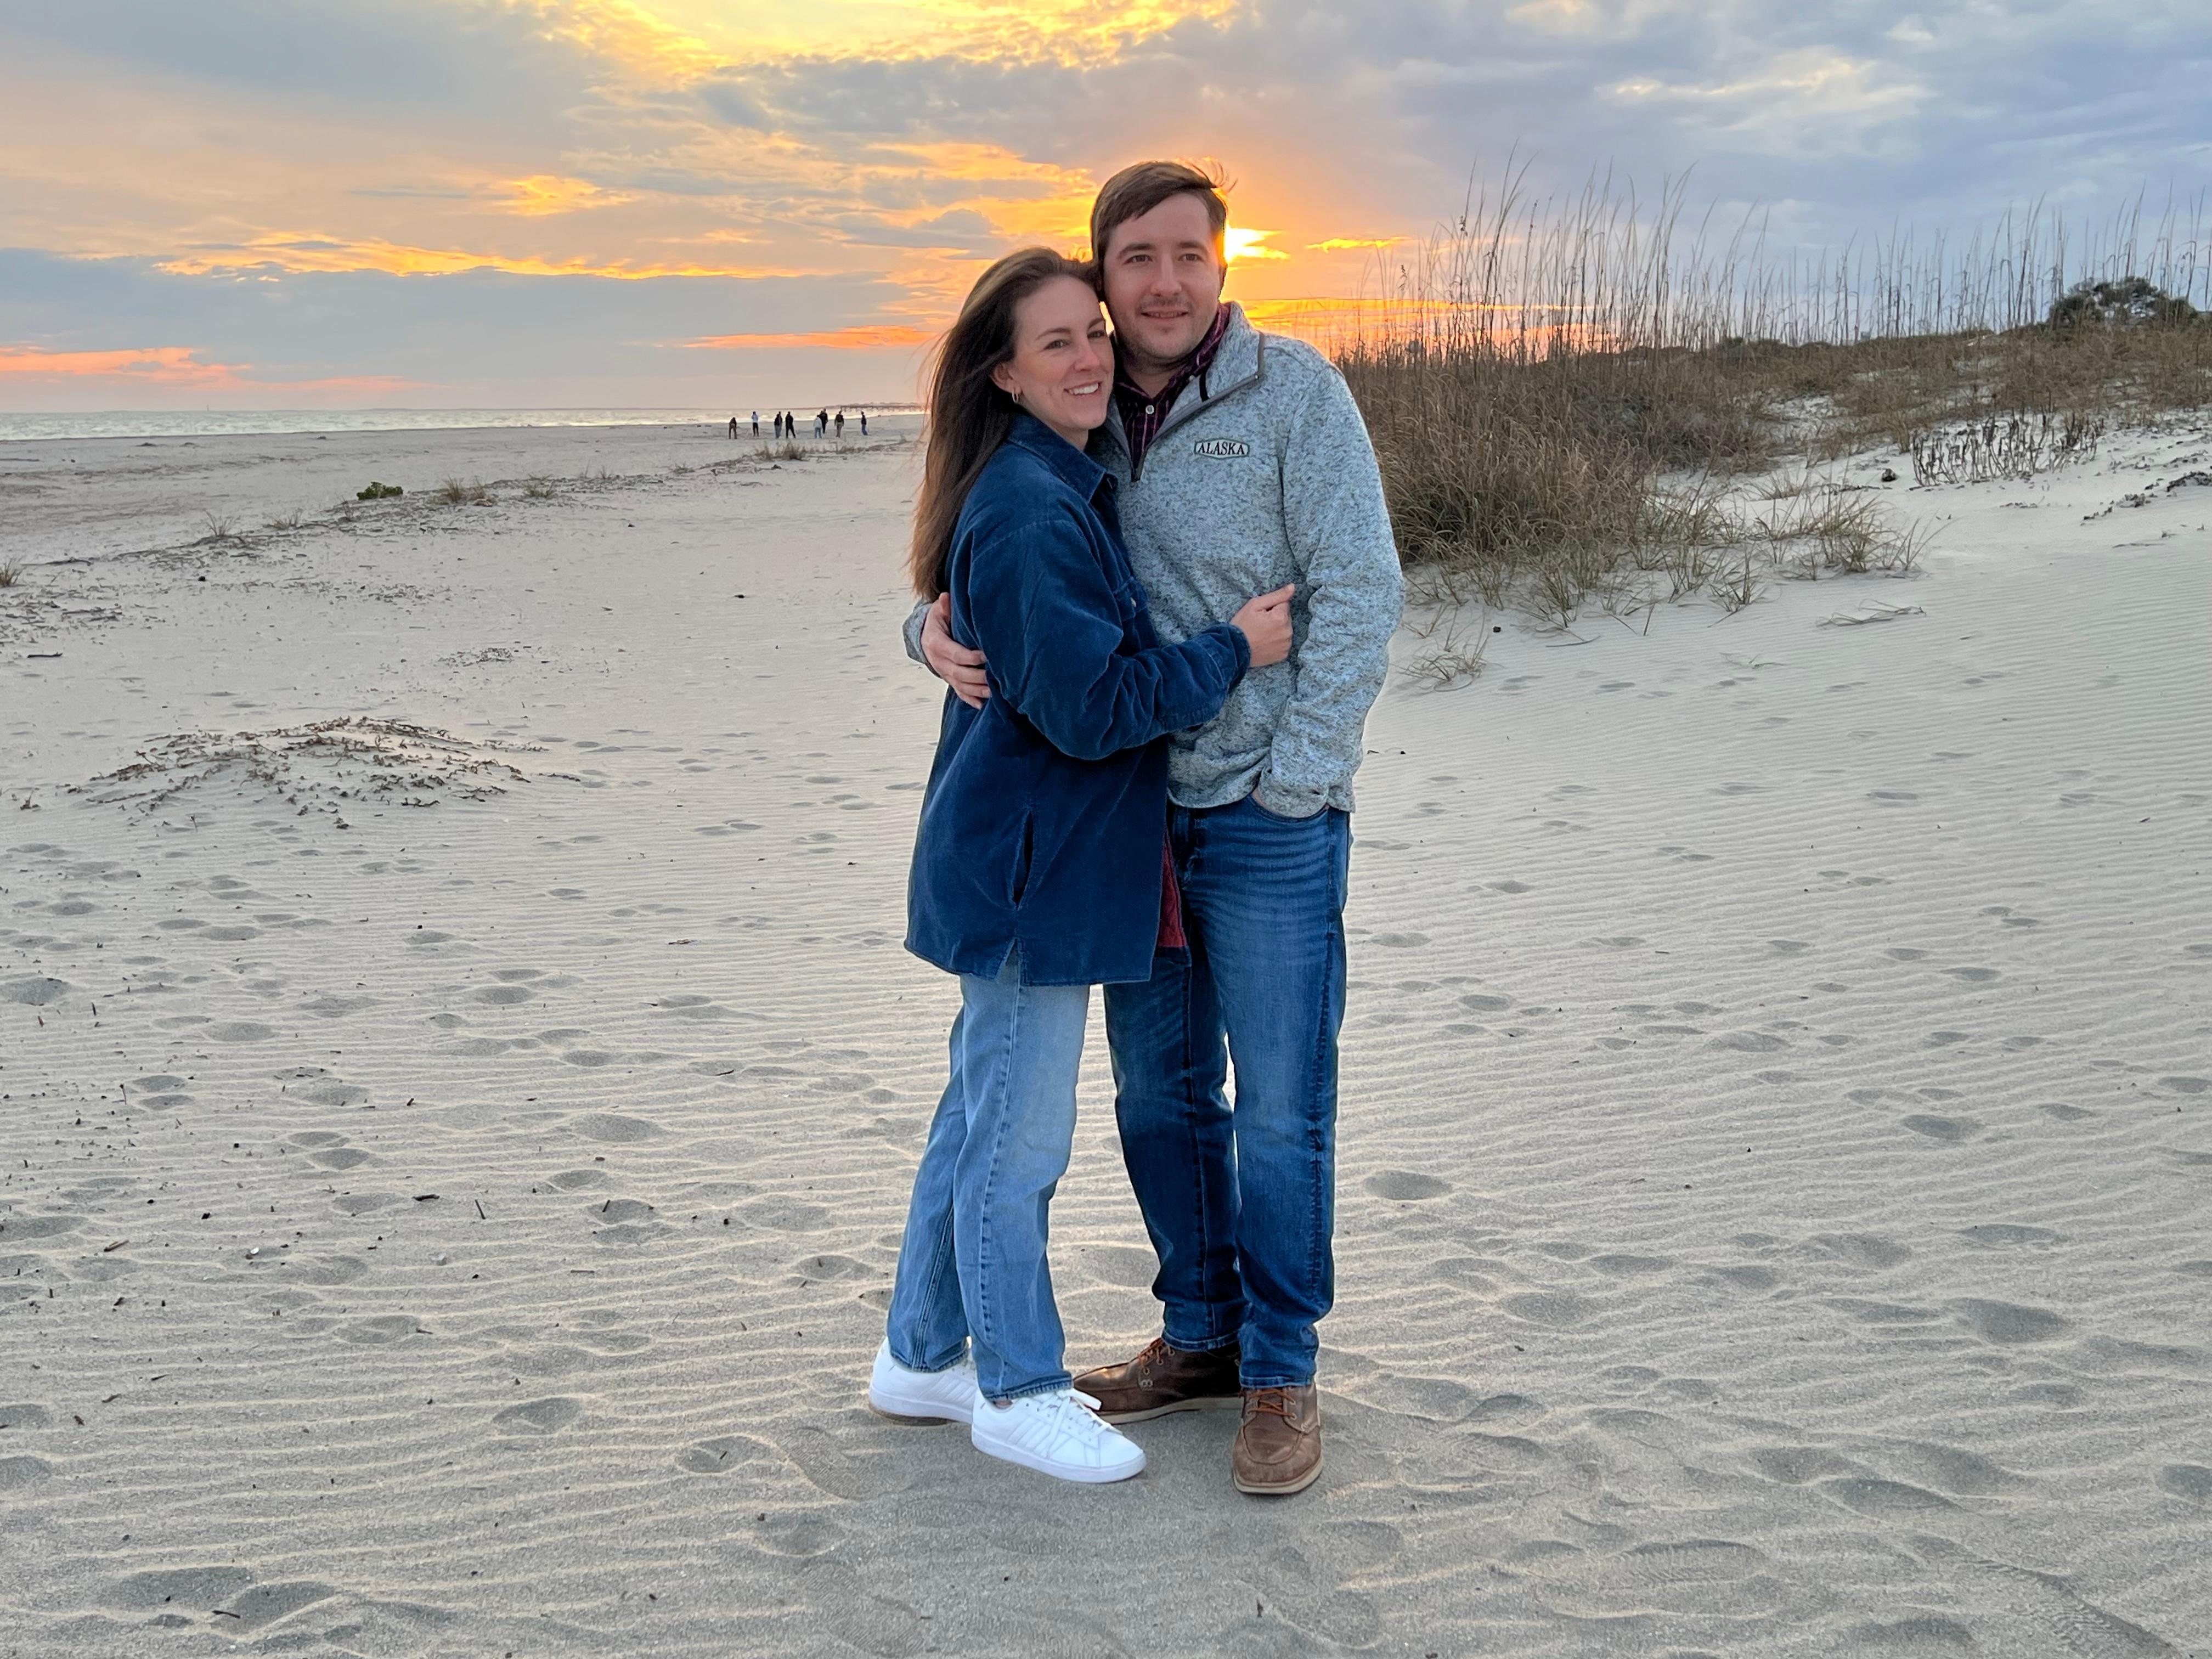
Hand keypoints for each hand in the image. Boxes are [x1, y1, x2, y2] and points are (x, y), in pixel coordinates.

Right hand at [922, 592, 989, 707]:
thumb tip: (945, 597)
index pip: (956, 654)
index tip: (987, 656)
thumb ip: (944, 607)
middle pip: (960, 673)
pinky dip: (970, 699)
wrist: (925, 637)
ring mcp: (944, 673)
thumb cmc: (937, 622)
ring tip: (993, 692)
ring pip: (960, 685)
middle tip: (996, 678)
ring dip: (977, 690)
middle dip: (978, 677)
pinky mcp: (949, 679)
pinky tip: (981, 705)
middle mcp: (939, 661)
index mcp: (936, 644)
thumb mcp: (939, 612)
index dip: (971, 658)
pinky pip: (958, 692)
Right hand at [1230, 584, 1295, 668]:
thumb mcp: (1255, 605)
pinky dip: (1276, 642)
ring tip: (1261, 635)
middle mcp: (1287, 632)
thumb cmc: (1242, 626)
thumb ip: (1276, 595)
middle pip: (1286, 618)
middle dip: (1275, 618)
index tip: (1261, 615)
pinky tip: (1265, 643)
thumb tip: (1292, 587)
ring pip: (1285, 630)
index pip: (1284, 604)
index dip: (1271, 608)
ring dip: (1277, 630)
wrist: (1233, 650)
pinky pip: (1283, 643)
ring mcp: (1286, 645)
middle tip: (1259, 625)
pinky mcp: (1283, 654)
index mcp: (1281, 617)